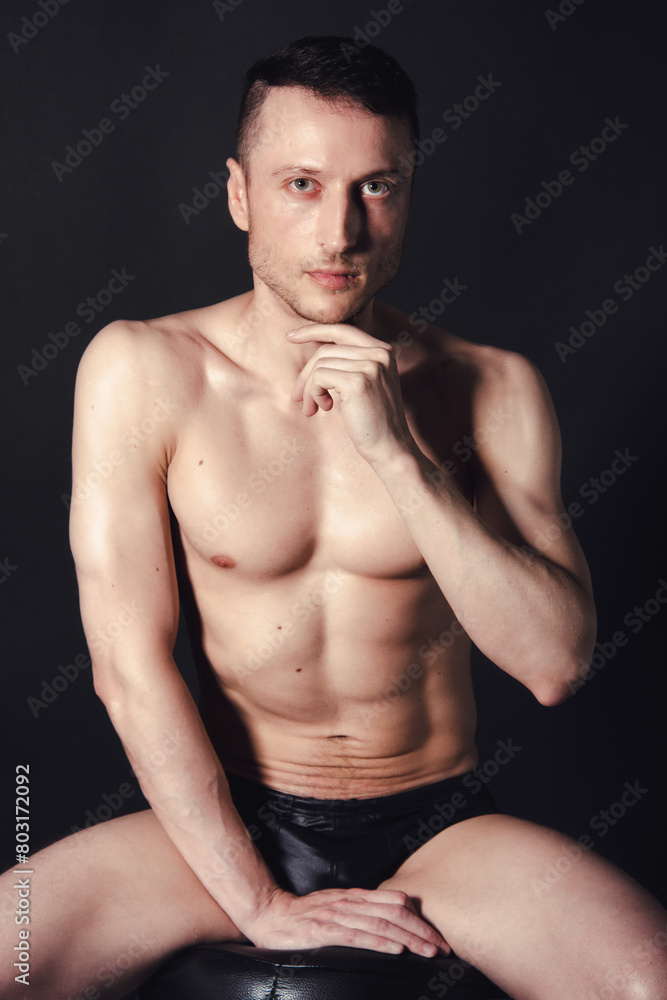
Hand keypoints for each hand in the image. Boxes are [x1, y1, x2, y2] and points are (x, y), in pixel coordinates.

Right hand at [245, 885, 449, 956]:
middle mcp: (350, 902)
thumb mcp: (336, 907)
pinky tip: (396, 950)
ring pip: (381, 925)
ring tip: (428, 951)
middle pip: (395, 913)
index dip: (420, 919)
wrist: (269, 913)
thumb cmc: (304, 915)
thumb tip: (391, 921)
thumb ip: (360, 912)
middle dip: (421, 931)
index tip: (437, 936)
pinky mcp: (323, 931)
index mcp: (355, 896)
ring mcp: (337, 915)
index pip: (396, 903)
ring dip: (408, 939)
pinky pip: (357, 936)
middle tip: (442, 948)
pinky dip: (380, 943)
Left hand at [286, 324, 415, 464]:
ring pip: (320, 365)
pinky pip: (319, 377)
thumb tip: (313, 359)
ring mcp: (371, 366)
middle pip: (326, 350)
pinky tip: (323, 408)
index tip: (290, 336)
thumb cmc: (373, 421)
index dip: (313, 330)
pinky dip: (313, 394)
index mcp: (383, 351)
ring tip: (311, 409)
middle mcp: (380, 353)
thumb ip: (348, 365)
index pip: (342, 330)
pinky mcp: (358, 382)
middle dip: (305, 374)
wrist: (390, 447)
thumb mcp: (364, 385)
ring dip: (308, 389)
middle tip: (297, 397)